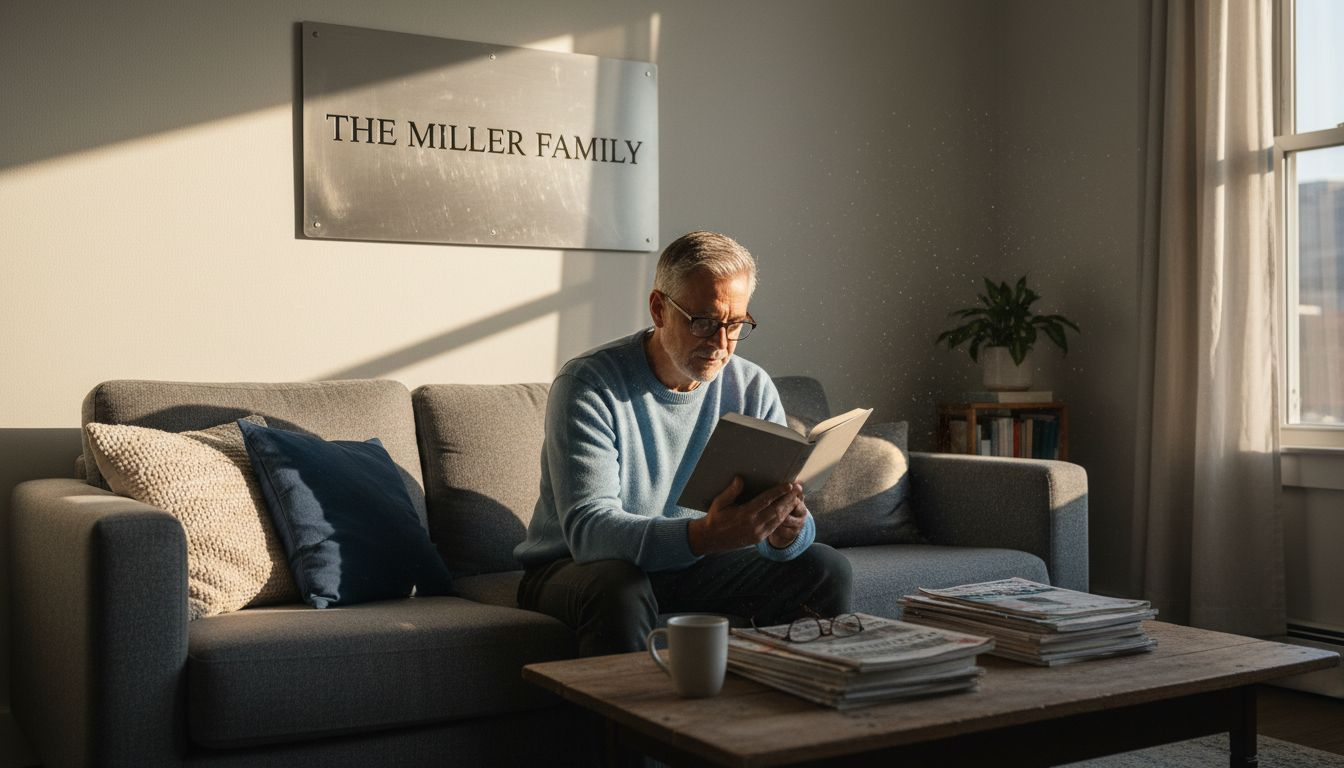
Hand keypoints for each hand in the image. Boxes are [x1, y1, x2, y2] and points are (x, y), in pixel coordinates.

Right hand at [687, 477, 804, 554]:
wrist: (712, 539)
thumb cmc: (715, 518)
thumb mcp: (719, 503)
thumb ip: (731, 491)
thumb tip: (740, 479)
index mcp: (744, 514)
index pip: (766, 500)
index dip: (779, 492)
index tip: (789, 485)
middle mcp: (754, 524)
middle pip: (777, 509)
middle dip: (789, 498)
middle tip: (799, 488)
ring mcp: (758, 533)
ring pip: (778, 519)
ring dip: (789, 507)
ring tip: (797, 497)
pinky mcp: (759, 538)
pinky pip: (775, 526)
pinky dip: (783, 517)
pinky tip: (787, 509)